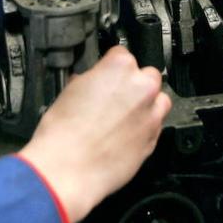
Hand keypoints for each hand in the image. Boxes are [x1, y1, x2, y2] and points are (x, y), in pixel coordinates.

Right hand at [19, 46, 170, 222]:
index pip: (122, 54)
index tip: (106, 77)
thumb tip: (94, 81)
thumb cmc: (63, 133)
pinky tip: (125, 134)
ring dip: (146, 104)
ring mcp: (151, 113)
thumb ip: (91, 79)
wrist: (67, 168)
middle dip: (133, 85)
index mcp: (119, 66)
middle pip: (146, 75)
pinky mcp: (154, 138)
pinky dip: (146, 126)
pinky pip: (156, 125)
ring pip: (159, 99)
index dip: (111, 67)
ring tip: (124, 117)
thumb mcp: (70, 91)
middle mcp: (141, 86)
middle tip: (114, 99)